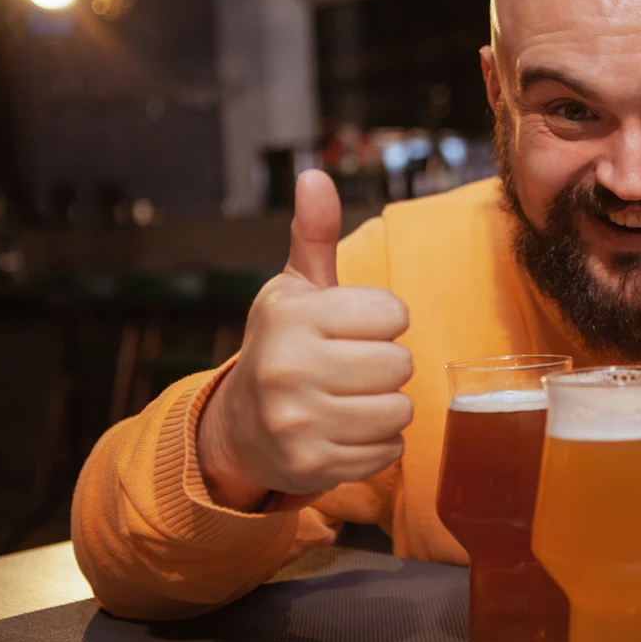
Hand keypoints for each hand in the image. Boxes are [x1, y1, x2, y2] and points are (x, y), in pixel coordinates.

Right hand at [198, 170, 413, 509]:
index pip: (393, 313)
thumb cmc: (284, 345)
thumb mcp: (295, 289)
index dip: (383, 320)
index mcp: (292, 317)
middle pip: (400, 364)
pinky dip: (377, 444)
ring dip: (386, 406)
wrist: (240, 427)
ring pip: (400, 410)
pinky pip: (389, 451)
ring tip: (351, 399)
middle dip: (386, 366)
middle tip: (352, 368)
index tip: (354, 328)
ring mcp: (298, 423)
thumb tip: (315, 175)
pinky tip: (344, 430)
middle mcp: (289, 370)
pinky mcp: (312, 466)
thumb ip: (313, 234)